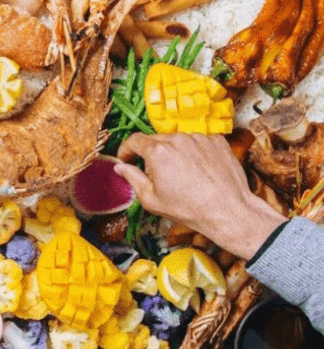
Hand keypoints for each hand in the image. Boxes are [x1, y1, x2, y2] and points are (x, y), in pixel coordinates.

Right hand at [115, 132, 285, 258]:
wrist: (228, 211)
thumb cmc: (190, 209)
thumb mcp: (152, 199)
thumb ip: (132, 178)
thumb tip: (120, 167)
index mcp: (158, 152)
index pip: (134, 140)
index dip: (126, 149)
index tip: (126, 158)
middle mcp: (178, 139)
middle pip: (156, 139)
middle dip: (150, 153)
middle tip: (154, 172)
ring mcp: (199, 138)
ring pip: (178, 140)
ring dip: (174, 152)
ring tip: (181, 173)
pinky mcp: (217, 141)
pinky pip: (198, 141)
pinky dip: (194, 151)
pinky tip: (198, 169)